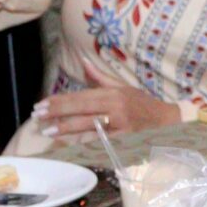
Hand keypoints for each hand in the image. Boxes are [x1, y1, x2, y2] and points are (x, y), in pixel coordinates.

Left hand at [35, 55, 177, 136]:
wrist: (168, 122)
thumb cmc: (143, 104)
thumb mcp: (124, 87)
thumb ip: (100, 78)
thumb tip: (83, 61)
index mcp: (114, 93)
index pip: (81, 97)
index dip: (60, 101)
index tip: (42, 104)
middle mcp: (117, 107)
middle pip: (81, 110)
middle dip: (58, 113)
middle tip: (38, 116)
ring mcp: (121, 125)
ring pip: (88, 127)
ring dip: (66, 129)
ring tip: (48, 130)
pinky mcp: (124, 140)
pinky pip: (100, 142)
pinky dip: (84, 143)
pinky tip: (69, 145)